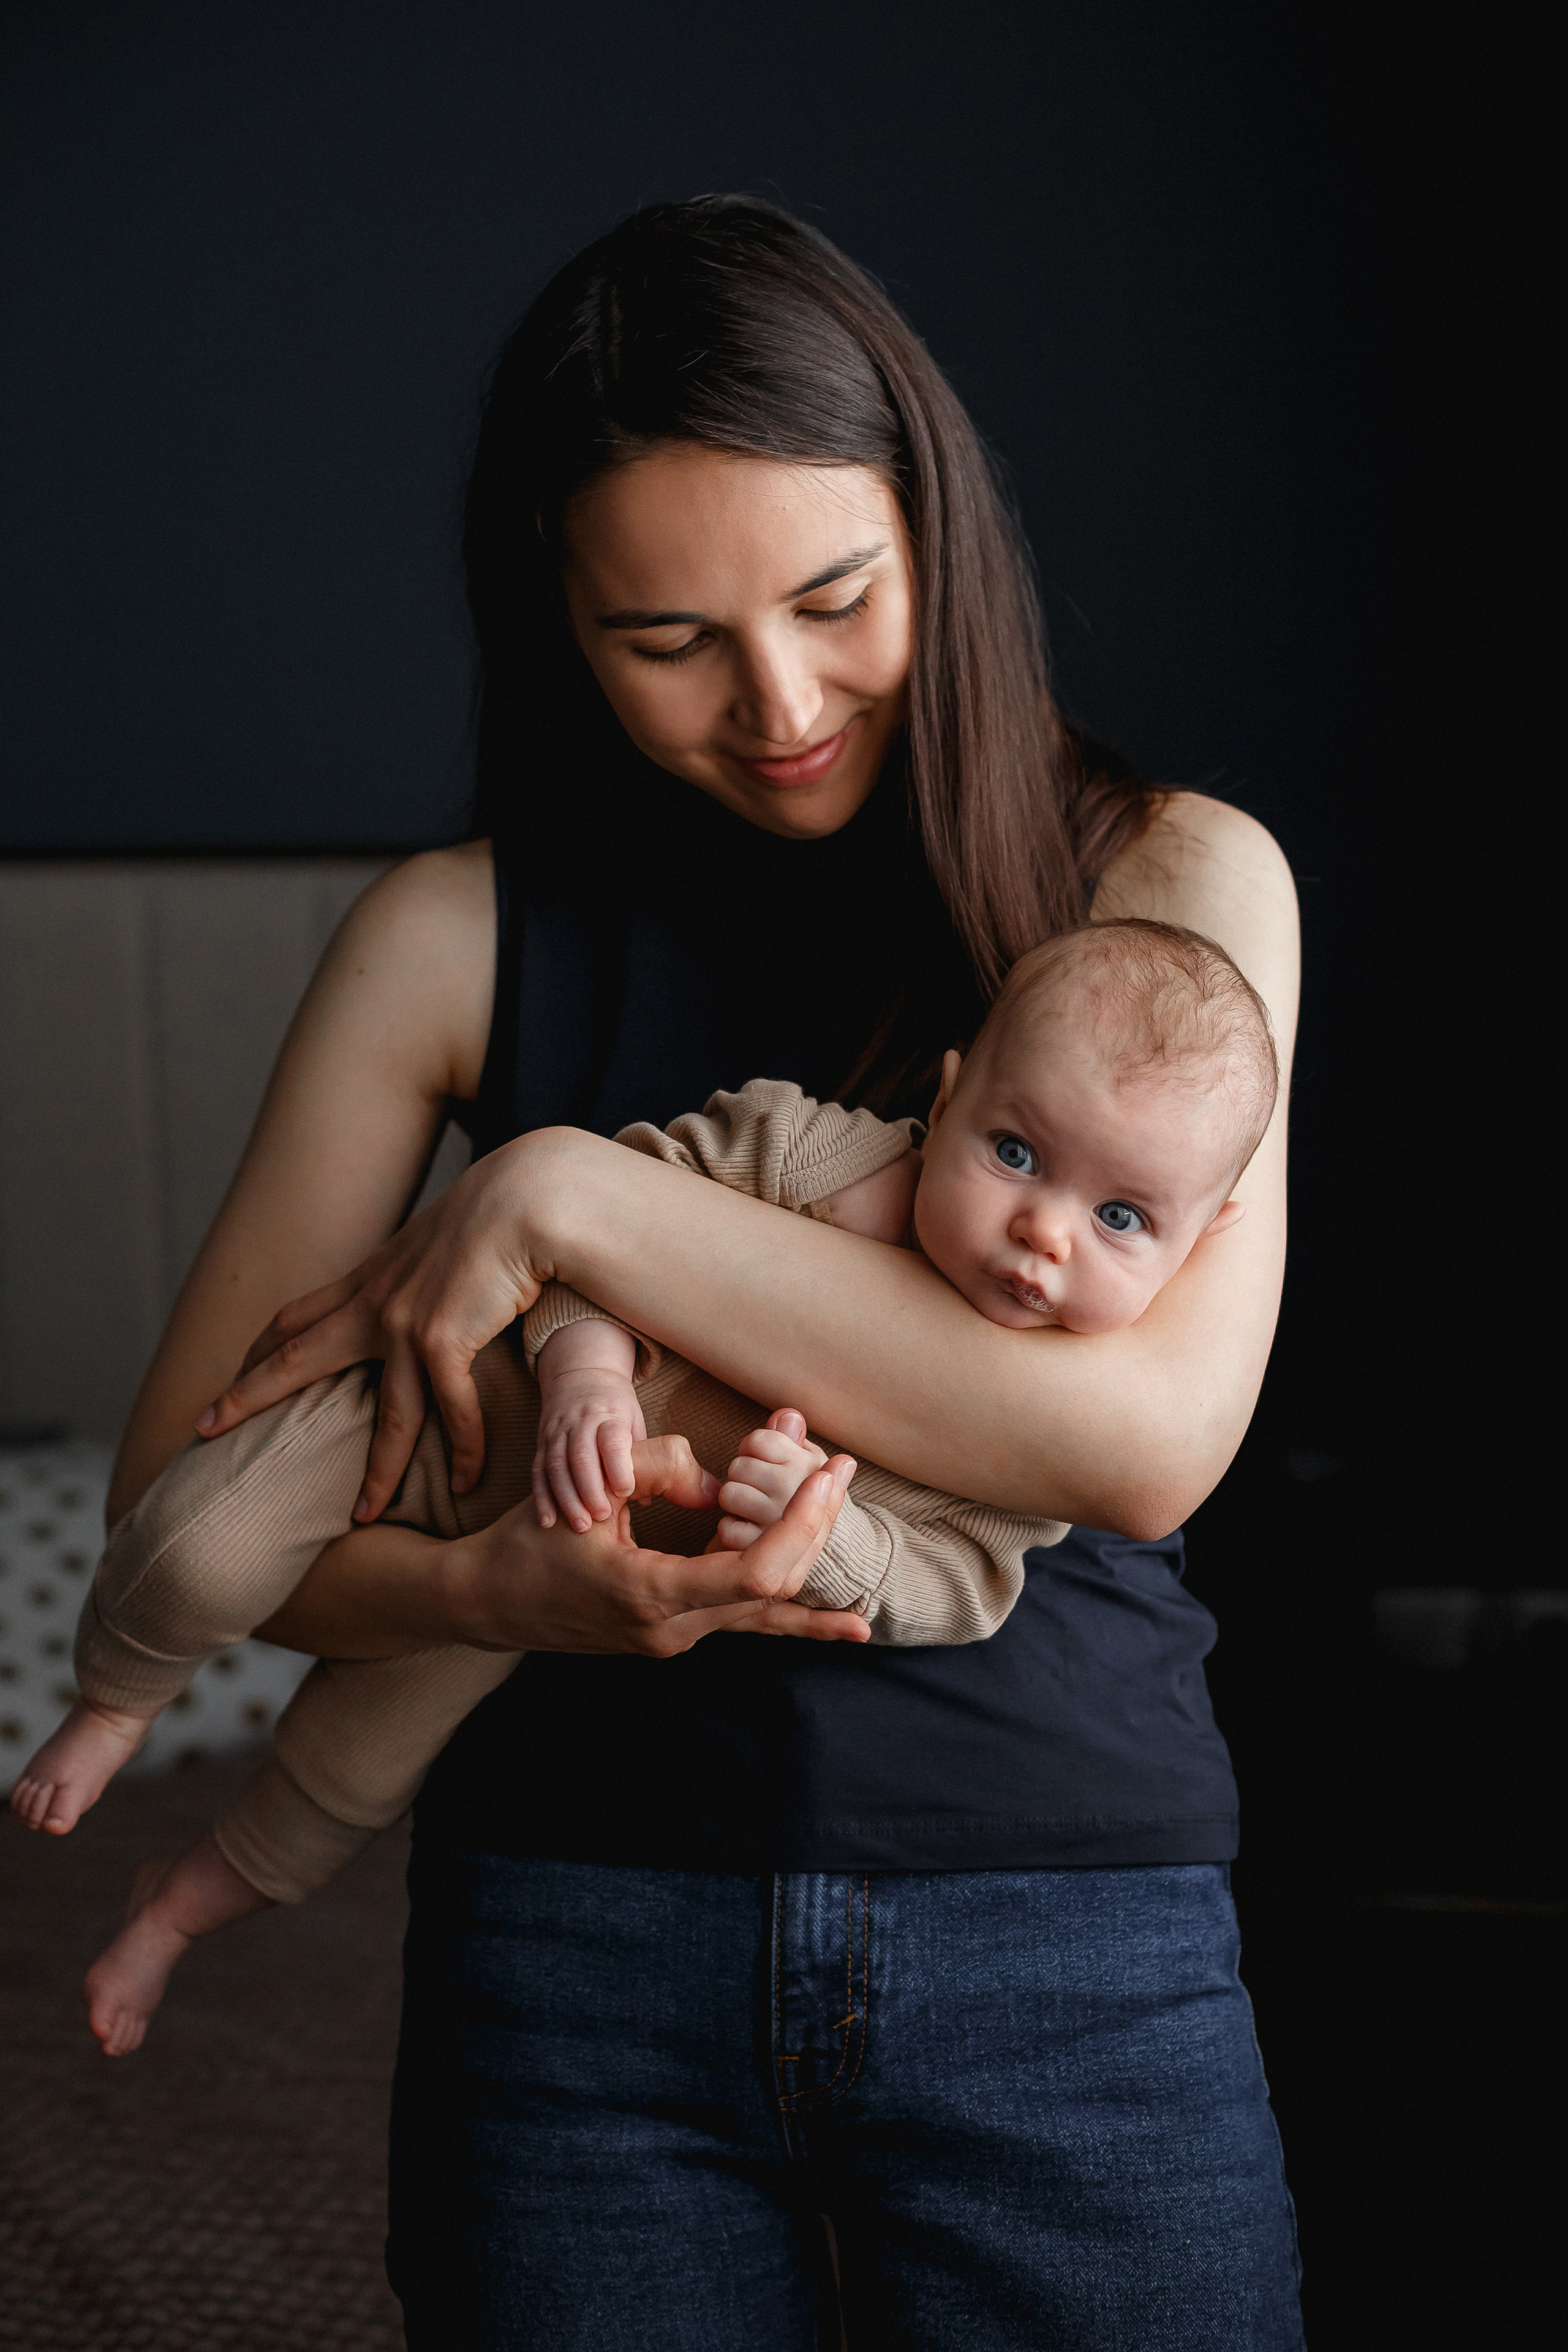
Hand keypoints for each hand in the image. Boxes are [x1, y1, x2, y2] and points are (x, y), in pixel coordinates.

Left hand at [195, 1130, 568, 1519]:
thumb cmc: (502, 1212)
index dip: (260, 1348)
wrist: (528, 1195)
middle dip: (246, 1395)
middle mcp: (377, 1301)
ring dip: (379, 1472)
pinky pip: (451, 1410)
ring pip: (388, 1415)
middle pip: (295, 1357)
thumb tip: (438, 1291)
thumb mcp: (446, 1245)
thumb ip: (430, 1274)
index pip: (297, 1316)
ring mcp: (406, 1322)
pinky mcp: (445, 1338)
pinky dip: (464, 1448)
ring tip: (365, 1515)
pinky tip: (464, 1479)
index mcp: (373, 1278)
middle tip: (203, 1431)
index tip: (232, 1371)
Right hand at [450, 1434, 867, 1654]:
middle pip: (774, 1587)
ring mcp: (675, 1639)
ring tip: (853, 1520)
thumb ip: (653, 1467)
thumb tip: (717, 1473)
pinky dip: (792, 1608)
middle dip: (817, 1527)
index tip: (826, 1474)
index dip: (801, 1523)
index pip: (756, 1571)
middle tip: (846, 1469)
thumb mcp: (587, 1492)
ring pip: (766, 1609)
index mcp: (652, 1596)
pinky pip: (745, 1619)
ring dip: (810, 1558)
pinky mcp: (674, 1632)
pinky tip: (842, 1622)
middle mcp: (673, 1631)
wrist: (488, 1601)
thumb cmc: (529, 1541)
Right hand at [532, 1365, 649, 1531]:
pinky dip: (541, 1498)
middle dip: (589, 1490)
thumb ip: (639, 1457)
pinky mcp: (541, 1442)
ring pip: (556, 1466)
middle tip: (601, 1517)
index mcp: (608, 1415)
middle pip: (580, 1456)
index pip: (611, 1439)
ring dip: (566, 1499)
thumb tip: (646, 1500)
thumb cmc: (615, 1405)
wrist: (581, 1374)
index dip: (617, 1465)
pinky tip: (547, 1521)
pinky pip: (538, 1471)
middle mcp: (580, 1422)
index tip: (625, 1490)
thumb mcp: (634, 1420)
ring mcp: (557, 1431)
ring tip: (579, 1525)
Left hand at [715, 1408, 830, 1550]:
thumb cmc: (795, 1498)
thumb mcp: (799, 1462)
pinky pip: (727, 1528)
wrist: (802, 1554)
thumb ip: (788, 1437)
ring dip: (735, 1503)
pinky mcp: (765, 1560)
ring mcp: (785, 1527)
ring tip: (754, 1510)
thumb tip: (788, 1416)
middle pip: (741, 1466)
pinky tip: (749, 1532)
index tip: (767, 1461)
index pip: (760, 1440)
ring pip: (731, 1494)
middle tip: (760, 1488)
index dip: (754, 1448)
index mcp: (814, 1466)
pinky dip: (731, 1530)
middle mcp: (804, 1493)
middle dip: (743, 1475)